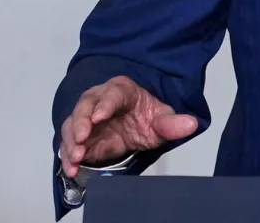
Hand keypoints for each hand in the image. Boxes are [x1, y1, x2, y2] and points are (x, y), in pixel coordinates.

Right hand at [59, 76, 197, 177]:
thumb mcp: (161, 119)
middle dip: (80, 121)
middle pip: (85, 106)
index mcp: (121, 91)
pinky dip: (68, 156)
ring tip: (74, 157)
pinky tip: (71, 168)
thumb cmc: (146, 116)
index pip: (112, 94)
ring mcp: (87, 120)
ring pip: (72, 125)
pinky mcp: (80, 138)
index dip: (105, 104)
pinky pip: (69, 144)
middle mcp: (99, 101)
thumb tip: (191, 124)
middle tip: (80, 137)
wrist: (135, 127)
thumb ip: (172, 123)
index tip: (99, 117)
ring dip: (70, 141)